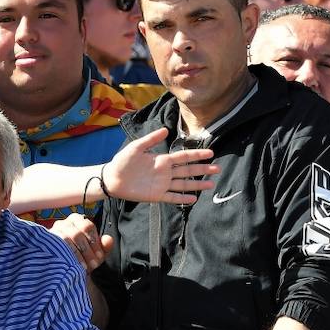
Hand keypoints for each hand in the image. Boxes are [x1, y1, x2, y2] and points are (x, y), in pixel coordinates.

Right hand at [51, 213, 113, 271]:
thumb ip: (105, 246)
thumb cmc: (82, 257)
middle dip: (88, 250)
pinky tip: (75, 266)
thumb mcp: (96, 253)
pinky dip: (71, 256)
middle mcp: (64, 222)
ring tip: (86, 267)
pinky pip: (60, 245)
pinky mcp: (48, 240)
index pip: (88, 226)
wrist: (64, 269)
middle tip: (94, 264)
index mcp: (77, 220)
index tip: (100, 257)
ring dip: (80, 254)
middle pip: (78, 233)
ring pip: (69, 238)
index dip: (95, 242)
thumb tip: (109, 239)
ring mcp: (54, 231)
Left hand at [103, 128, 217, 203]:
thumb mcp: (136, 147)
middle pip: (188, 171)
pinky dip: (183, 198)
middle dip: (202, 170)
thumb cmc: (122, 161)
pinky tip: (194, 198)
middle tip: (217, 169)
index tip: (210, 152)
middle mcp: (165, 172)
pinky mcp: (156, 195)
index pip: (183, 157)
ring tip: (211, 184)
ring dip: (197, 185)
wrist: (111, 179)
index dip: (197, 154)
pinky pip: (172, 197)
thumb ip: (150, 140)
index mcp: (162, 160)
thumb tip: (166, 130)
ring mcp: (162, 184)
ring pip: (183, 184)